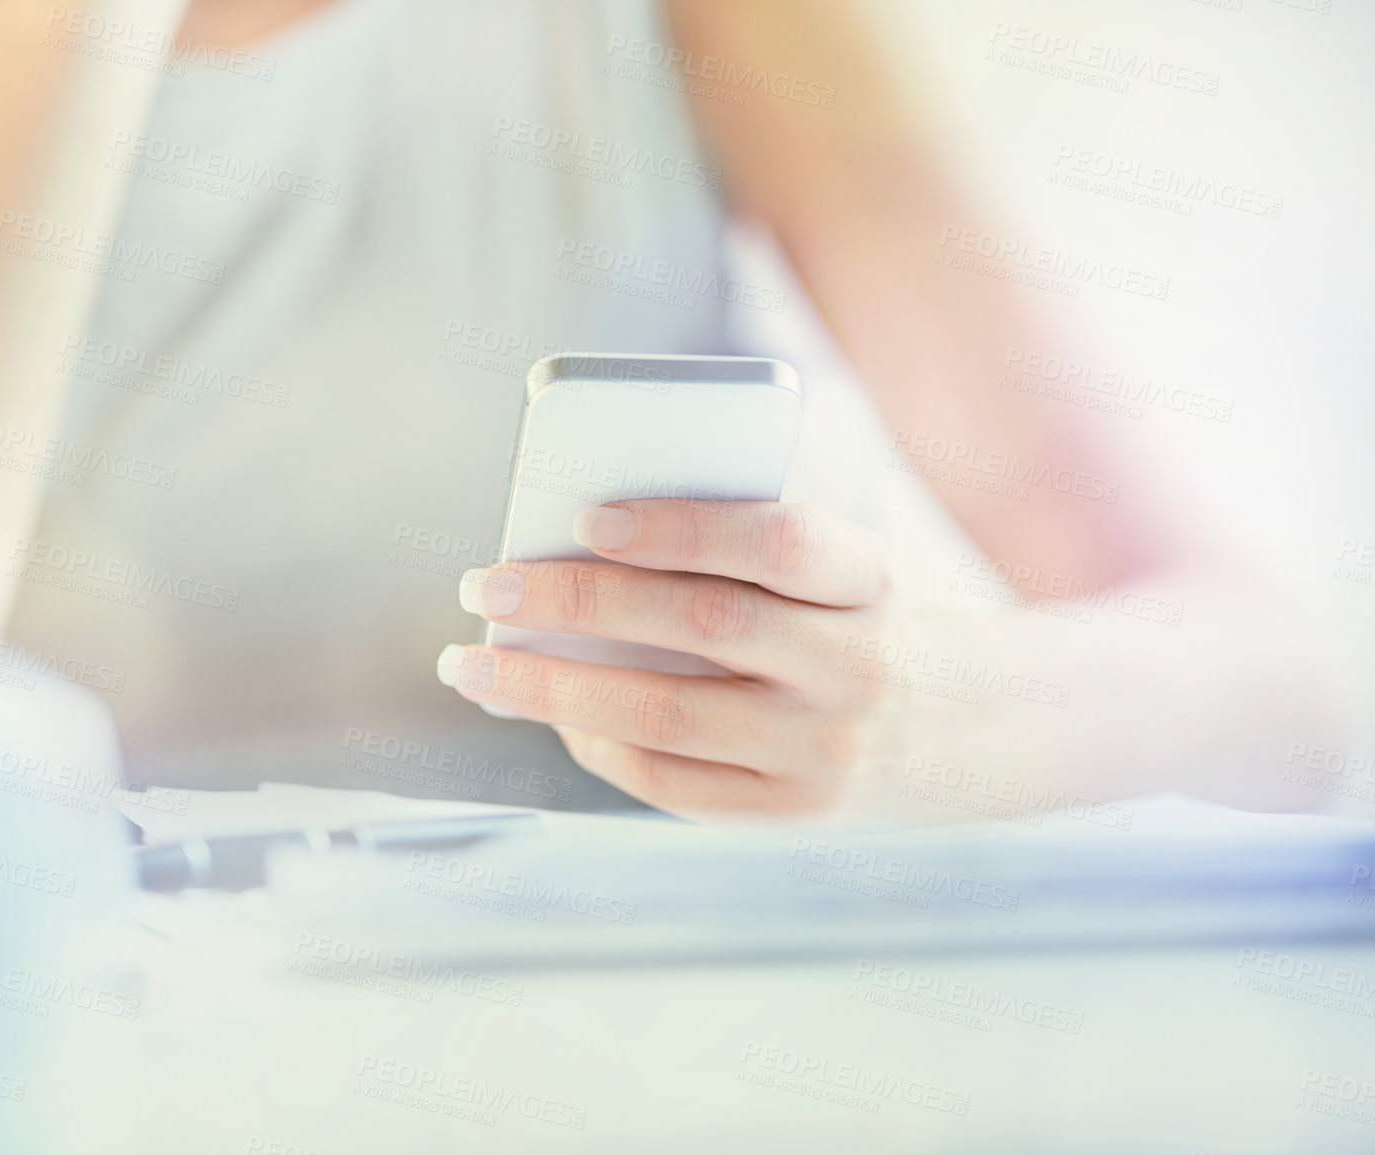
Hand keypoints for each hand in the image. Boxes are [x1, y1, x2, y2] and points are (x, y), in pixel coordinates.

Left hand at [437, 501, 889, 818]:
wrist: (960, 730)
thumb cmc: (853, 624)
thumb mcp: (833, 572)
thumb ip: (737, 553)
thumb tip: (576, 550)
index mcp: (868, 580)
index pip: (780, 540)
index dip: (682, 527)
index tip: (589, 518)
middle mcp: (855, 665)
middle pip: (704, 625)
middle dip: (579, 601)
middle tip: (489, 584)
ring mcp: (824, 751)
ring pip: (665, 714)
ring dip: (552, 686)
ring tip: (476, 664)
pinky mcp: (790, 813)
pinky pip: (668, 781)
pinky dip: (594, 743)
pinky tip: (548, 712)